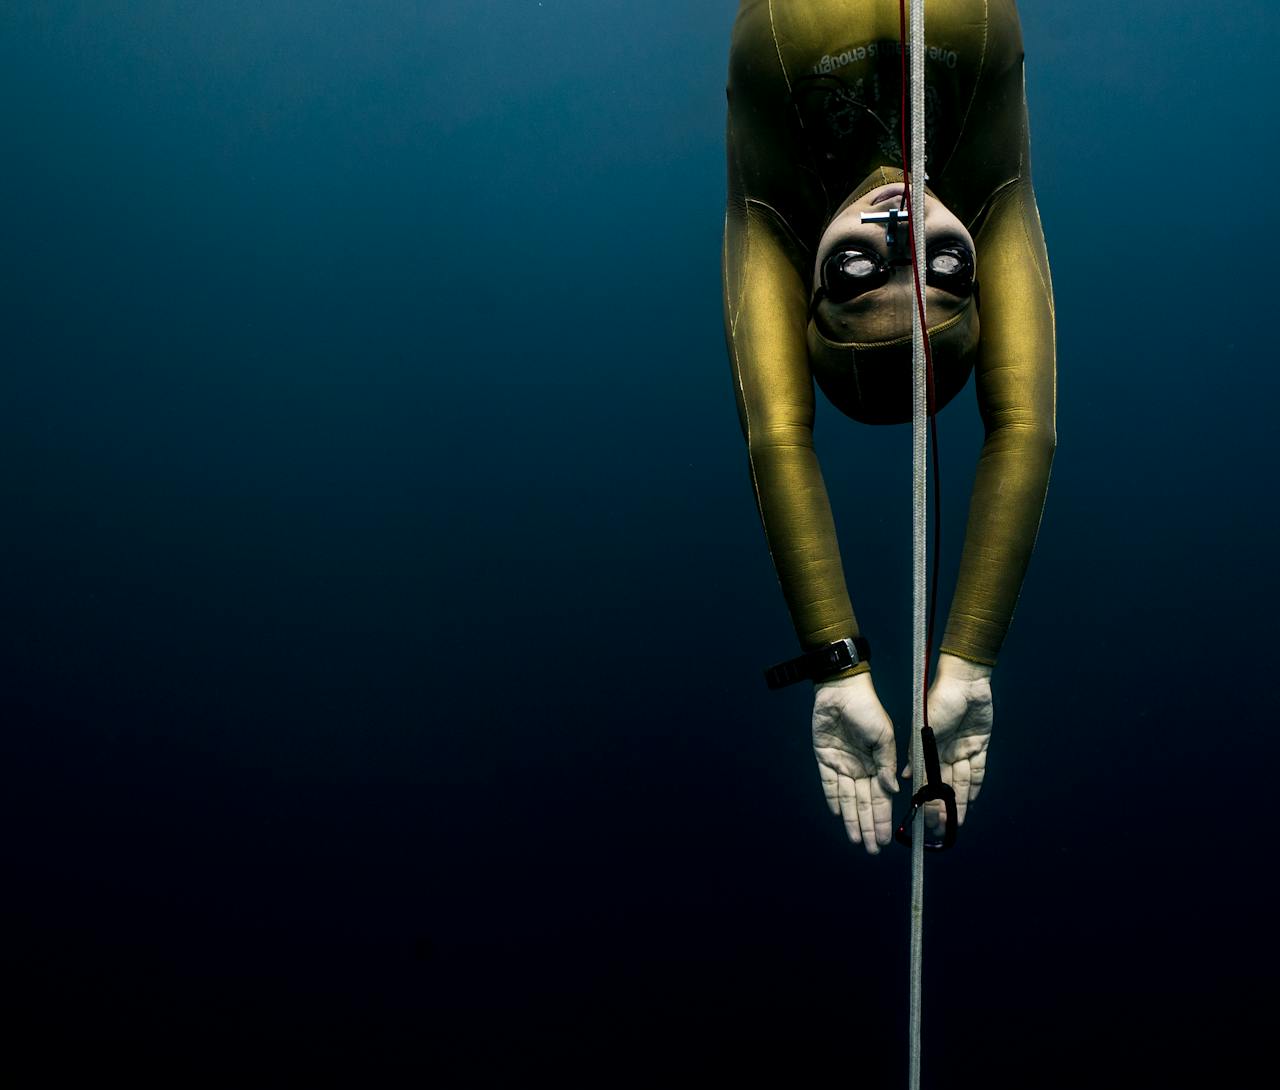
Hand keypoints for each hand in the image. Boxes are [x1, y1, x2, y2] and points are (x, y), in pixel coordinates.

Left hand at [812, 672, 898, 853]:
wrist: (843, 690)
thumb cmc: (868, 709)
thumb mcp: (884, 737)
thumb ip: (886, 765)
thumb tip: (893, 791)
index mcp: (878, 764)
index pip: (881, 799)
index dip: (883, 819)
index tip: (886, 839)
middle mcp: (861, 769)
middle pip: (864, 804)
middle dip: (869, 827)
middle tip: (871, 849)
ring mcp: (842, 764)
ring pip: (848, 799)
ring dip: (852, 819)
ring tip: (856, 840)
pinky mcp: (824, 758)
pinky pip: (829, 784)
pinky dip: (833, 799)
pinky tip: (838, 815)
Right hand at [902, 654, 993, 836]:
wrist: (964, 682)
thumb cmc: (939, 701)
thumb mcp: (923, 730)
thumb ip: (915, 757)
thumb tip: (903, 779)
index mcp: (927, 749)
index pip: (926, 780)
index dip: (926, 800)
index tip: (924, 819)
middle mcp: (943, 752)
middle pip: (943, 785)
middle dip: (942, 807)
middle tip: (941, 829)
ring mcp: (962, 750)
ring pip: (960, 782)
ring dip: (958, 802)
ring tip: (955, 822)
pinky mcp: (979, 746)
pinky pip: (977, 771)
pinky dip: (973, 786)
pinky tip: (970, 801)